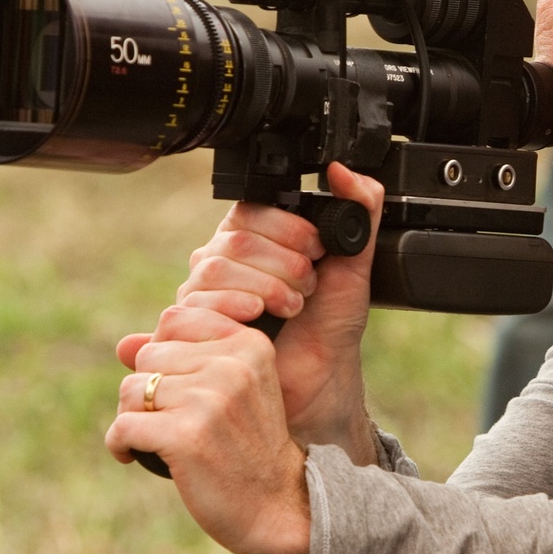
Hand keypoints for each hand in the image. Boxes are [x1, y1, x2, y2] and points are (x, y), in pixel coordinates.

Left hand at [106, 307, 313, 553]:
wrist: (278, 508)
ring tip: (156, 439)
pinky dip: (119, 444)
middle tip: (167, 420)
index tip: (179, 389)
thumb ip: (189, 359)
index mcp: (248, 344)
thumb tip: (122, 345)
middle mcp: (231, 364)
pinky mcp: (185, 435)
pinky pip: (123, 425)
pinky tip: (132, 456)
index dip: (163, 356)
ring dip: (133, 418)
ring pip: (131, 389)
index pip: (173, 320)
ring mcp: (208, 400)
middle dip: (147, 389)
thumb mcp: (236, 389)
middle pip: (148, 355)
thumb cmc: (248, 448)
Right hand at [117, 161, 385, 461]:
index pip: (251, 209)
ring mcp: (203, 294)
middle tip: (307, 287)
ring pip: (214, 270)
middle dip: (281, 262)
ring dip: (263, 287)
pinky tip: (256, 319)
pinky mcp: (193, 329)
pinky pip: (195, 305)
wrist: (322, 384)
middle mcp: (223, 262)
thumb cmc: (331, 329)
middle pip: (233, 239)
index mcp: (255, 240)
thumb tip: (344, 169)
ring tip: (291, 307)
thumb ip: (359, 210)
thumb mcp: (355, 265)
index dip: (286, 227)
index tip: (317, 251)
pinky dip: (233, 307)